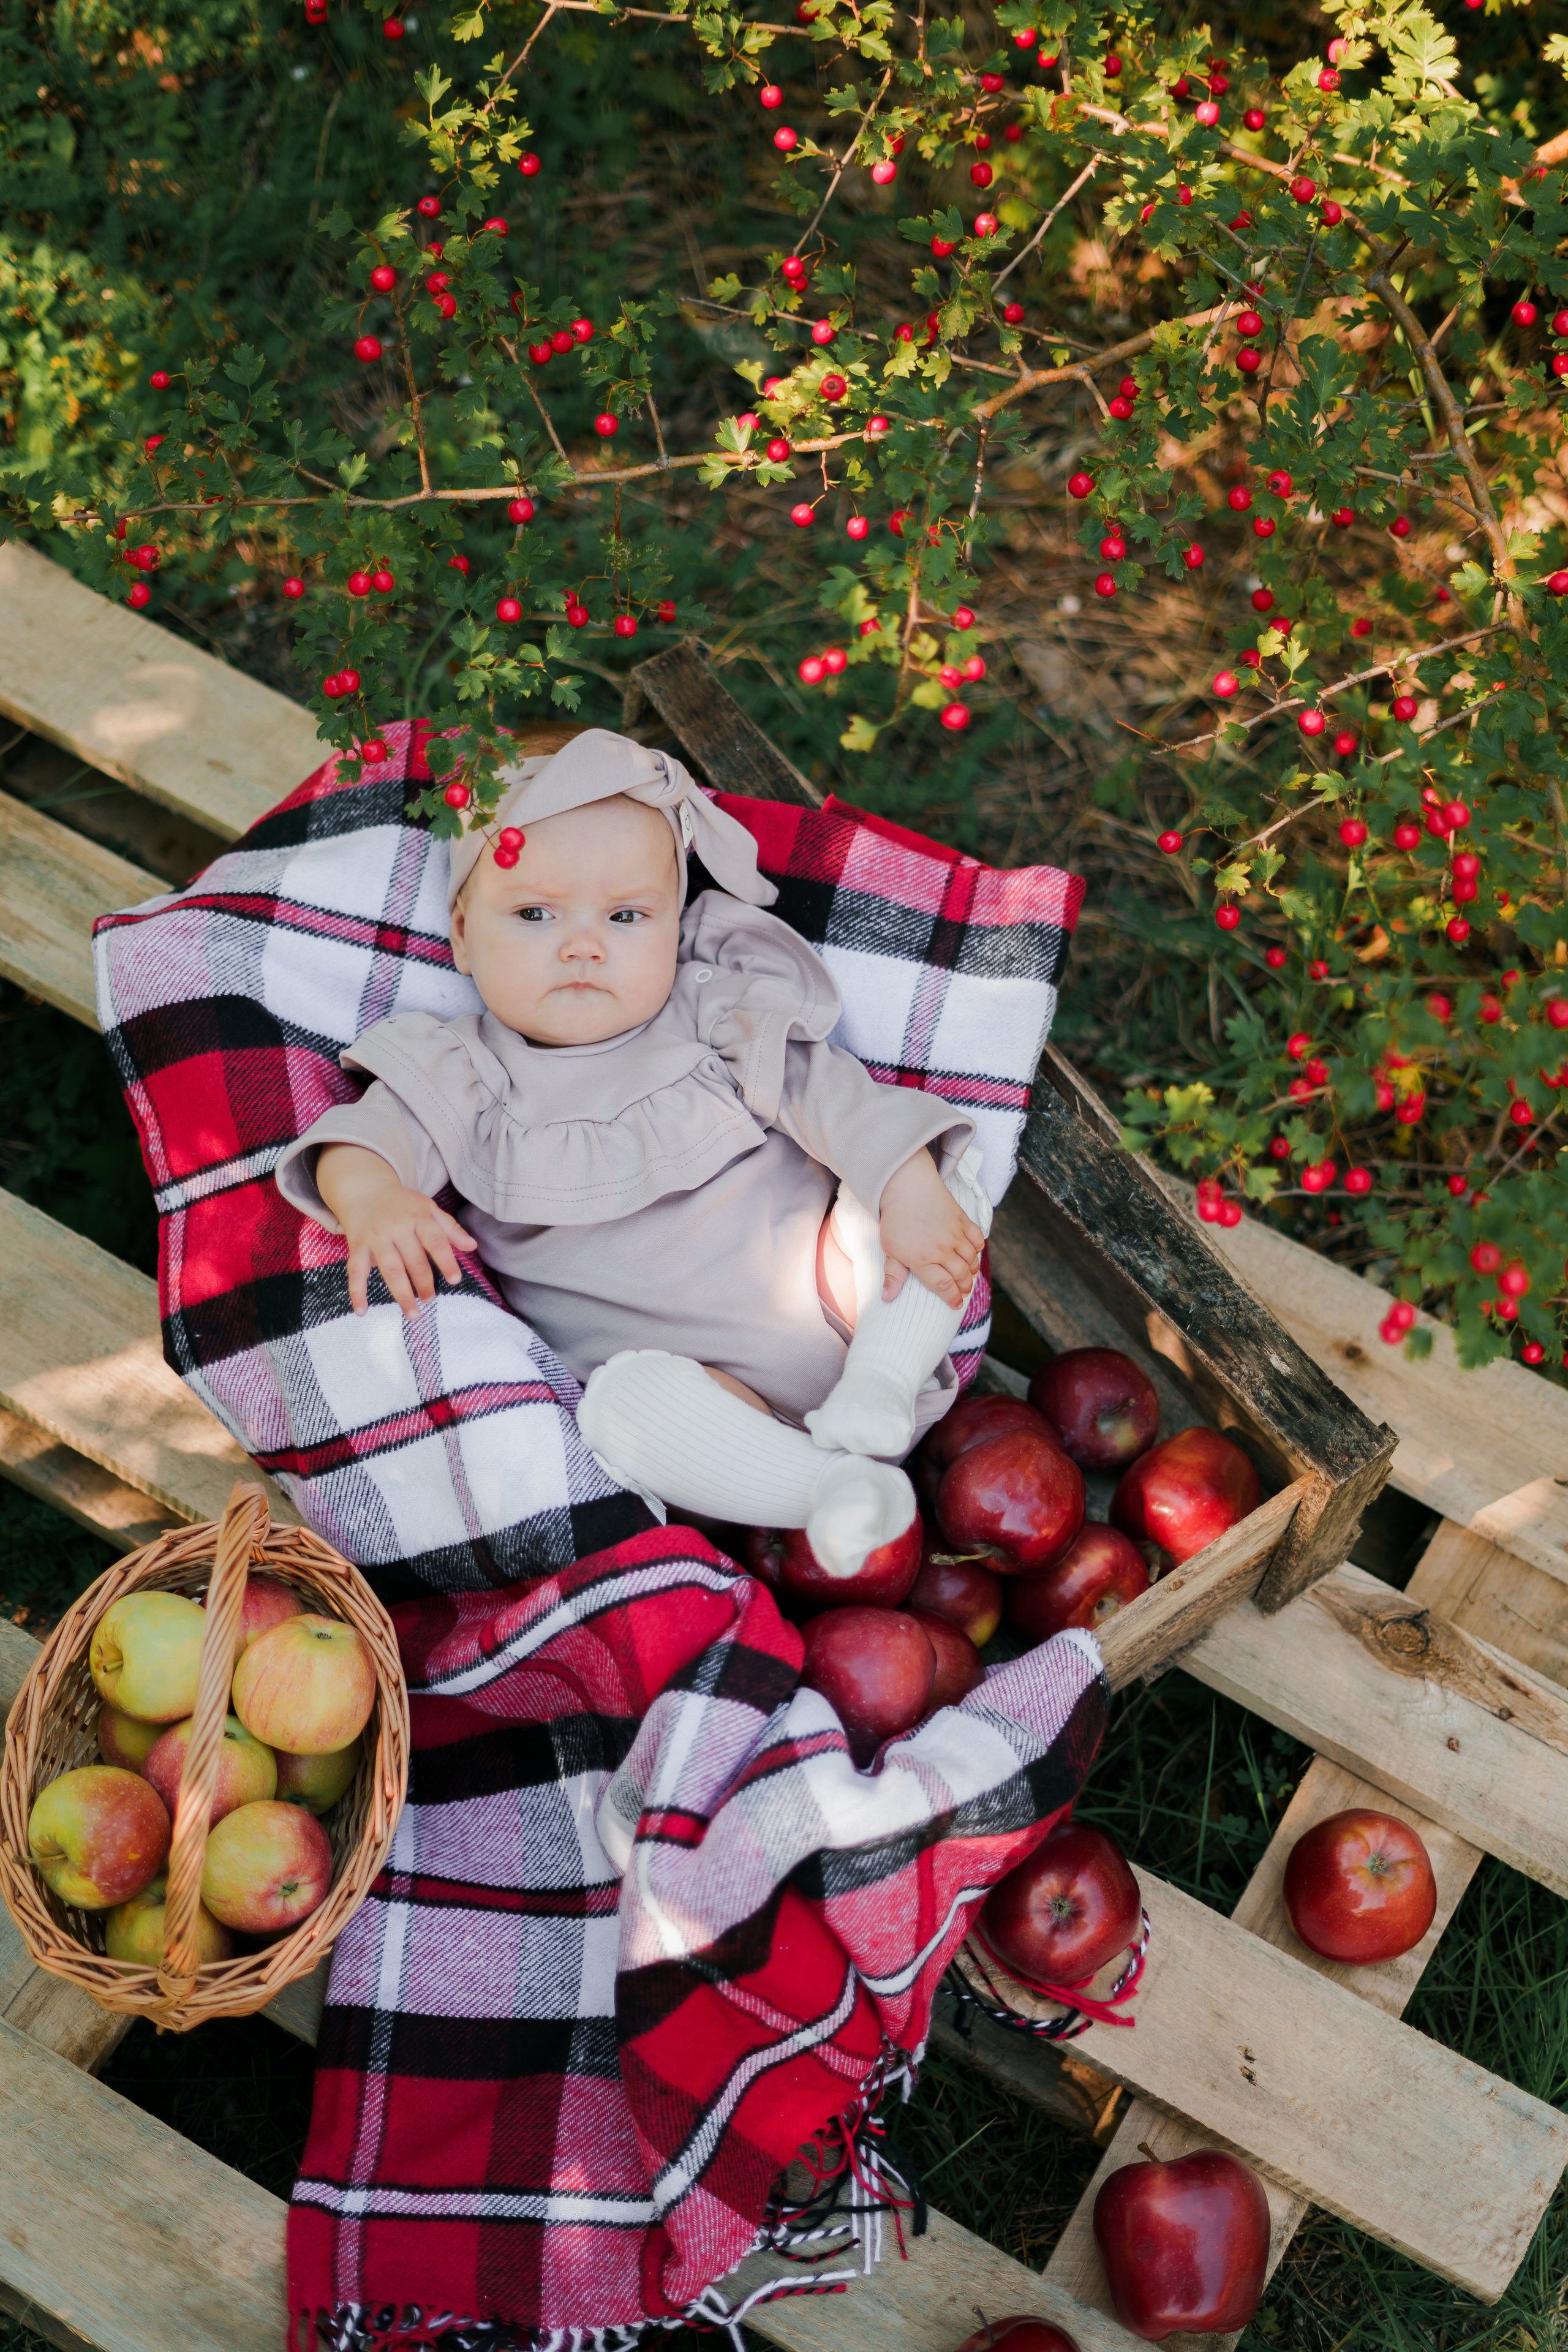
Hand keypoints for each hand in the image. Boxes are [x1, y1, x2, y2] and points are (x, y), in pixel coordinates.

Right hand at [315, 1144, 476, 1317]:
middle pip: (413, 1259)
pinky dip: (357, 1292)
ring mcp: (376, 1238)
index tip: (455, 1280)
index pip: (435, 1241)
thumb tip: (472, 1246)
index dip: (446, 1261)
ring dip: (401, 1293)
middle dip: (423, 1283)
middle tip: (430, 1300)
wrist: (364, 1189)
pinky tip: (362, 1311)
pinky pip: (356, 1271)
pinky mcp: (358, 1247)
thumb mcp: (428, 1208)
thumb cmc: (402, 1204)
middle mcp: (396, 1228)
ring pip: (389, 1269)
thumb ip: (450, 1228)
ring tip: (413, 1313)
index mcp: (418, 1218)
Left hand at [877, 1151, 984, 1309]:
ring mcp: (954, 1234)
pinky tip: (973, 1253)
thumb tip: (887, 1298)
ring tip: (968, 1276)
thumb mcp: (889, 1249)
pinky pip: (977, 1239)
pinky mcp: (962, 1220)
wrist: (906, 1186)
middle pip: (960, 1275)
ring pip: (971, 1259)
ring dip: (972, 1270)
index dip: (952, 1297)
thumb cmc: (894, 1219)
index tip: (956, 1304)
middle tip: (963, 1292)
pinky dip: (978, 1249)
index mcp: (921, 1260)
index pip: (943, 1285)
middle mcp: (941, 1249)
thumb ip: (893, 1275)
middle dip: (964, 1287)